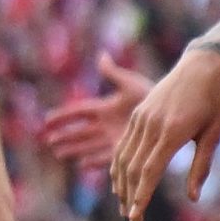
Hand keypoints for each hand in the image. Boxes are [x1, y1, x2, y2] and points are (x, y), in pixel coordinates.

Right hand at [36, 58, 155, 168]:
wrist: (172, 110)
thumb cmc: (152, 94)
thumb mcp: (131, 83)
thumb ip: (113, 73)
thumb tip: (100, 56)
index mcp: (105, 108)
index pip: (79, 112)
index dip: (63, 116)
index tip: (47, 120)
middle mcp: (107, 124)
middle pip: (80, 132)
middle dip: (65, 136)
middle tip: (48, 141)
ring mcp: (115, 138)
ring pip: (89, 146)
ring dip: (74, 149)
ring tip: (59, 154)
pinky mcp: (126, 150)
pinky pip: (106, 158)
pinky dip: (94, 161)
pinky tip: (82, 164)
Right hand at [109, 47, 219, 220]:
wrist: (204, 65)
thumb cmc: (216, 100)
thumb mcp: (214, 134)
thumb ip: (202, 166)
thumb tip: (193, 198)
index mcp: (173, 131)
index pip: (150, 171)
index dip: (141, 197)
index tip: (135, 218)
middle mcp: (152, 125)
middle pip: (132, 168)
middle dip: (130, 198)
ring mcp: (142, 117)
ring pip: (123, 157)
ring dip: (121, 184)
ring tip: (124, 207)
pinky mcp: (139, 113)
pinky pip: (123, 143)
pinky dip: (119, 164)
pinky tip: (120, 181)